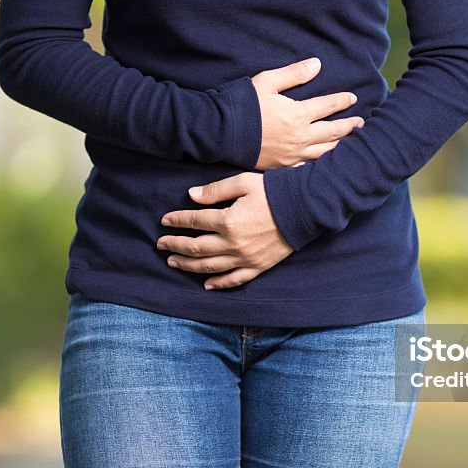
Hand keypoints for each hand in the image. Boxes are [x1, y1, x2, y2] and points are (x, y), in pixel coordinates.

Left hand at [157, 172, 292, 289]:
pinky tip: (206, 284)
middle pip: (196, 247)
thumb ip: (216, 190)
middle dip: (176, 245)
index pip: (194, 221)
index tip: (165, 220)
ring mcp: (245, 258)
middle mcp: (233, 243)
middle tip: (161, 244)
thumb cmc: (274, 191)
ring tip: (173, 262)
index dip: (177, 221)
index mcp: (228, 220)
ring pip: (210, 266)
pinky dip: (219, 284)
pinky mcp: (258, 266)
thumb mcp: (244, 183)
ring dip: (188, 265)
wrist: (306, 209)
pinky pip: (234, 279)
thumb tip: (191, 195)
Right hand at [253, 57, 364, 169]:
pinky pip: (310, 167)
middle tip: (362, 124)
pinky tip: (329, 162)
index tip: (353, 98)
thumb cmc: (242, 105)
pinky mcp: (284, 167)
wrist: (220, 134)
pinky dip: (323, 163)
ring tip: (353, 143)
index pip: (327, 106)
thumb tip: (317, 64)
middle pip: (333, 131)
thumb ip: (294, 74)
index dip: (342, 101)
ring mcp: (293, 155)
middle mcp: (300, 137)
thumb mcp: (266, 82)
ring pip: (326, 152)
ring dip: (341, 146)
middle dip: (350, 126)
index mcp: (298, 114)